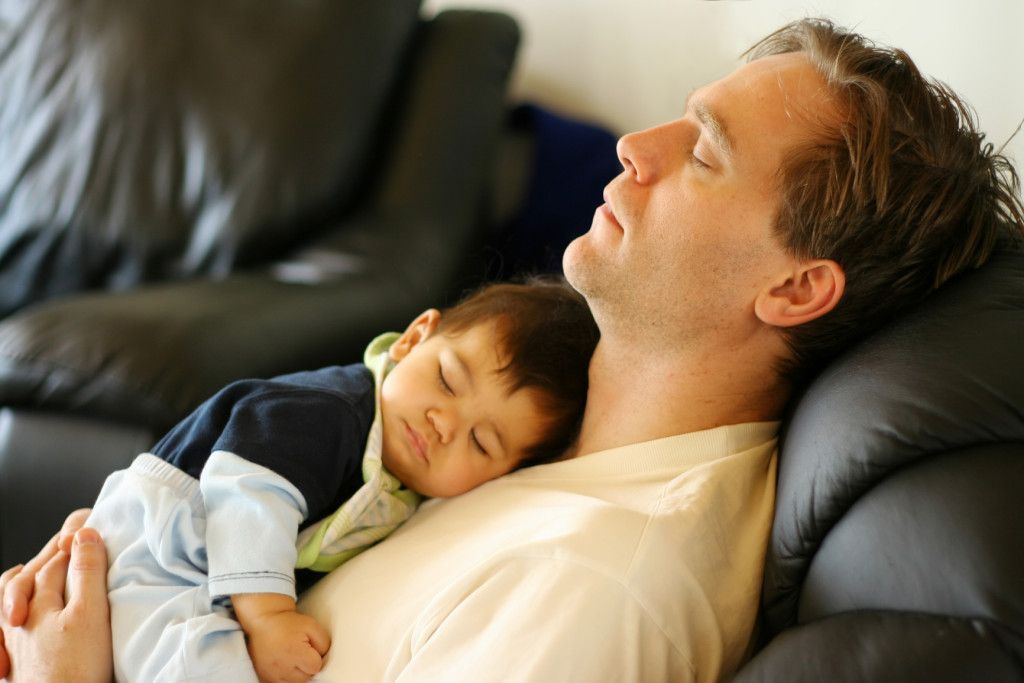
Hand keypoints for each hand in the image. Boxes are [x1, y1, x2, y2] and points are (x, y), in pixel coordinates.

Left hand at [0, 514, 111, 682]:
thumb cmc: (76, 669)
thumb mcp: (90, 613)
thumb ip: (87, 573)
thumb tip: (85, 534)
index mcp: (39, 601)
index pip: (57, 561)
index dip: (75, 544)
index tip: (92, 531)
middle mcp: (20, 619)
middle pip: (32, 577)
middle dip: (51, 558)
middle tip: (71, 542)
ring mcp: (16, 642)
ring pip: (11, 600)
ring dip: (25, 583)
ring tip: (36, 572)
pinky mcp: (18, 663)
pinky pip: (6, 628)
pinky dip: (14, 613)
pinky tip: (22, 618)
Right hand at [235, 595, 329, 682]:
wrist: (264, 622)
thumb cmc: (288, 623)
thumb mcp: (312, 626)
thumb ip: (324, 644)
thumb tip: (324, 658)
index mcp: (294, 652)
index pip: (316, 667)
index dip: (315, 657)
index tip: (309, 648)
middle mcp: (281, 667)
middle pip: (305, 677)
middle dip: (306, 667)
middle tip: (299, 652)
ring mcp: (272, 675)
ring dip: (296, 674)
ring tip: (291, 658)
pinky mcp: (265, 679)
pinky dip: (286, 677)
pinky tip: (284, 665)